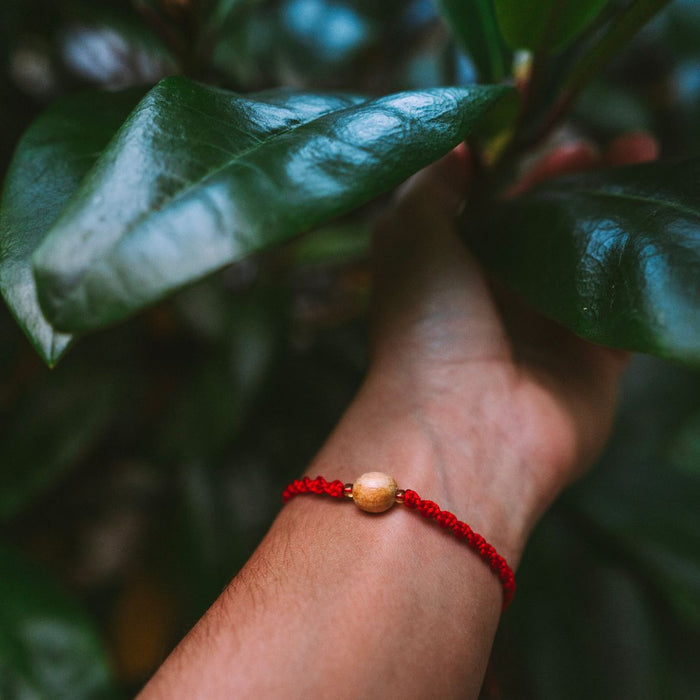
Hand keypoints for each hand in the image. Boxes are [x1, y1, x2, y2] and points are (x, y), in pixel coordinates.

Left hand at [365, 133, 657, 561]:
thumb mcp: (410, 231)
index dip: (525, 172)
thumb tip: (465, 142)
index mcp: (452, 274)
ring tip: (643, 157)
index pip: (495, 211)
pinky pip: (627, 307)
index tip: (555, 137)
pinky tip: (665, 223)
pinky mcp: (593, 364)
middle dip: (579, 184)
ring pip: (592, 259)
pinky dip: (647, 266)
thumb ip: (435, 180)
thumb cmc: (426, 324)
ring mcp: (547, 334)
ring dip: (618, 210)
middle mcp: (498, 303)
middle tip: (609, 147)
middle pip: (547, 231)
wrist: (464, 425)